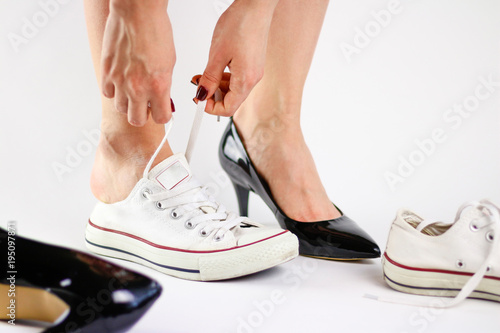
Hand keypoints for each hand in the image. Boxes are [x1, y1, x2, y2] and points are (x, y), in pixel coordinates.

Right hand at [101, 0, 174, 125]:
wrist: (137, 12)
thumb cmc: (155, 31)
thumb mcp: (169, 62)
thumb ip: (164, 84)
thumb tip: (162, 98)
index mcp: (159, 85)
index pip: (162, 118)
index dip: (163, 115)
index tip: (162, 110)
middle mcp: (138, 87)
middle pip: (137, 120)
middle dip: (143, 114)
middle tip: (146, 104)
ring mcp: (120, 81)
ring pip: (121, 109)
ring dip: (128, 103)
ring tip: (133, 90)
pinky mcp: (106, 72)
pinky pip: (107, 93)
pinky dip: (114, 91)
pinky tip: (121, 81)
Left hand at [195, 0, 278, 116]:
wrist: (256, 5)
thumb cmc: (241, 23)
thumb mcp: (217, 54)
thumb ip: (209, 78)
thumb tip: (202, 94)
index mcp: (245, 80)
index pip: (228, 109)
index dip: (211, 108)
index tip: (198, 99)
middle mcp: (253, 79)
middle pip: (231, 101)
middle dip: (212, 97)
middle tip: (198, 86)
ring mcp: (254, 72)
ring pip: (234, 90)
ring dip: (217, 87)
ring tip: (202, 76)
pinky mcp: (253, 64)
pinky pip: (238, 79)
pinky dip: (224, 78)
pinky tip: (215, 69)